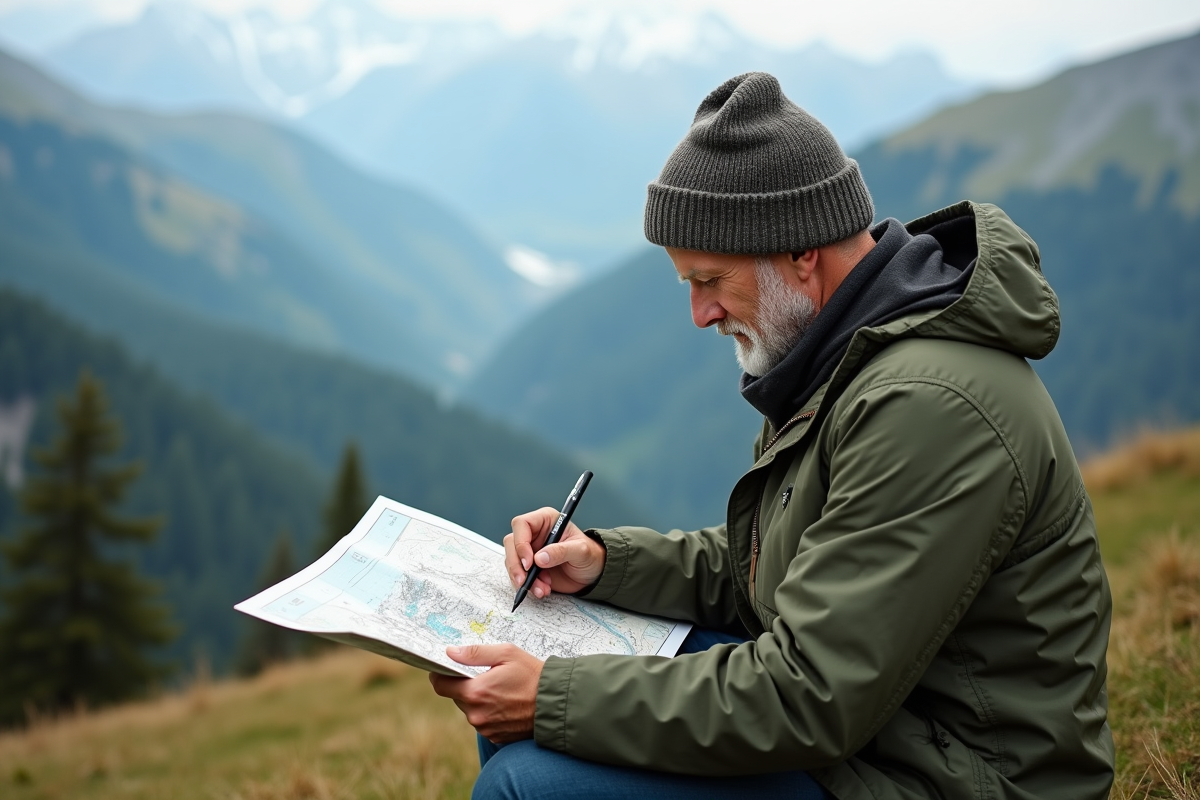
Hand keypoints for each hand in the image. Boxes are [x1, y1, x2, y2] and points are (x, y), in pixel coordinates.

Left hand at [428, 644, 543, 741]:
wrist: (556, 704)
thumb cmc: (533, 675)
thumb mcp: (506, 654)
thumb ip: (474, 653)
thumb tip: (450, 652)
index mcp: (475, 692)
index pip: (441, 686)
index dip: (439, 675)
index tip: (443, 668)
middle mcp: (476, 714)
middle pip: (457, 697)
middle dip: (466, 686)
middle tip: (486, 675)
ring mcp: (486, 728)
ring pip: (471, 711)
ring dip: (479, 700)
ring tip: (501, 690)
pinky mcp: (496, 737)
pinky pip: (484, 722)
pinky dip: (490, 713)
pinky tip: (507, 704)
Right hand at [505, 507, 605, 597]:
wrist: (592, 573)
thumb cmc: (590, 555)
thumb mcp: (581, 551)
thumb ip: (561, 552)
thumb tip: (539, 558)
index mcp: (545, 520)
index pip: (522, 524)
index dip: (521, 542)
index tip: (529, 562)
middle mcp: (534, 534)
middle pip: (512, 544)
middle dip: (516, 565)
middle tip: (525, 580)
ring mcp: (530, 550)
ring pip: (512, 562)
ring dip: (523, 579)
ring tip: (542, 589)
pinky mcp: (529, 567)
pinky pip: (519, 575)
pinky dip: (527, 586)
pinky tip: (542, 590)